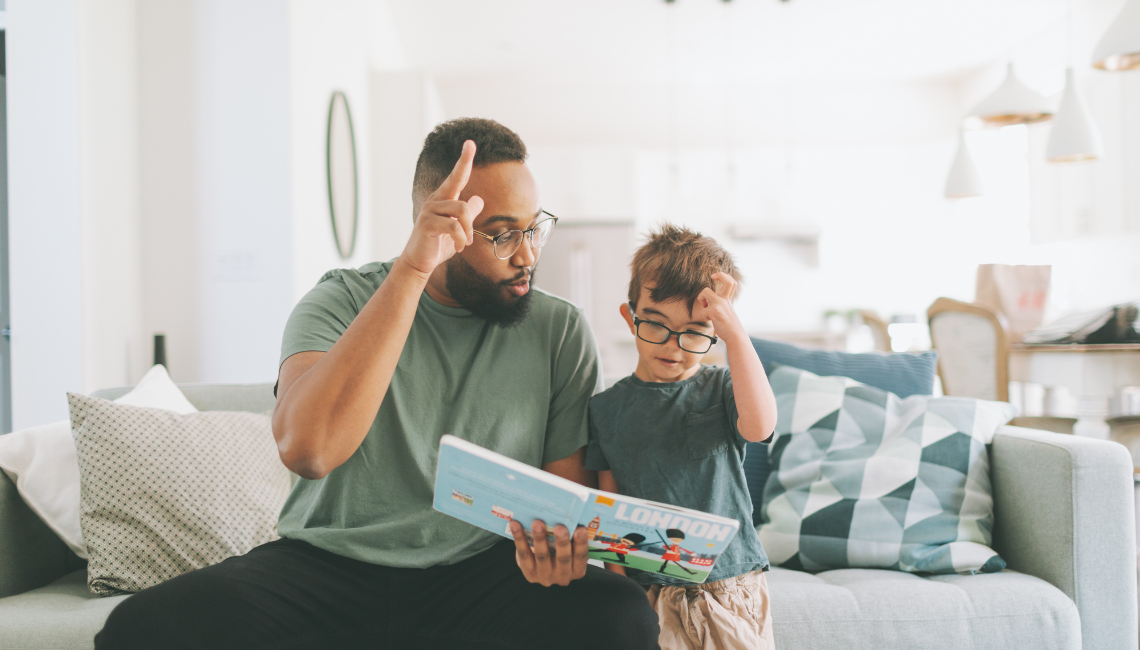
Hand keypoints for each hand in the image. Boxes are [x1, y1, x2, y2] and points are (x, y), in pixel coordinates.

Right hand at [400, 140, 485, 276]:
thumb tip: (478, 199)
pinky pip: (454, 226)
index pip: (456, 176)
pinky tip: (459, 248)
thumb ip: (467, 215)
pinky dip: (461, 239)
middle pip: (459, 186)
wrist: (419, 262)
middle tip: (470, 238)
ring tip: (465, 244)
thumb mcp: (458, 230)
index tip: (470, 143)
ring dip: (468, 231)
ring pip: (462, 210)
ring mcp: (429, 210)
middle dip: (468, 200)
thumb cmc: (438, 245)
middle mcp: (435, 200)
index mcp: (443, 199)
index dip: (464, 160)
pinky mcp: (427, 223)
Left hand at [509, 519, 588, 586]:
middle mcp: (563, 577)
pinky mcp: (529, 573)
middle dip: (562, 542)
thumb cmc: (560, 550)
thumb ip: (571, 536)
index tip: (580, 529)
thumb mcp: (569, 548)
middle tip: (560, 527)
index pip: (581, 557)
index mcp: (577, 570)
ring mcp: (545, 577)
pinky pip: (524, 554)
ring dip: (540, 538)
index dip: (581, 544)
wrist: (543, 567)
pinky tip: (515, 525)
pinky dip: (519, 538)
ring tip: (537, 523)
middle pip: (563, 559)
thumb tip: (569, 513)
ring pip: (542, 556)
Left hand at [695, 272, 745, 341]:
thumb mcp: (726, 311)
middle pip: (727, 281)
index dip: (723, 276)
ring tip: (706, 307)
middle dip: (719, 275)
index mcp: (728, 299)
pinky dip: (704, 316)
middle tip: (712, 279)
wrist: (735, 336)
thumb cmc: (728, 326)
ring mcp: (721, 305)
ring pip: (705, 292)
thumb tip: (705, 301)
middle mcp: (725, 300)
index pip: (731, 282)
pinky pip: (703, 310)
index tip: (715, 277)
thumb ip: (718, 304)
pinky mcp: (716, 312)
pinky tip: (710, 320)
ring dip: (701, 299)